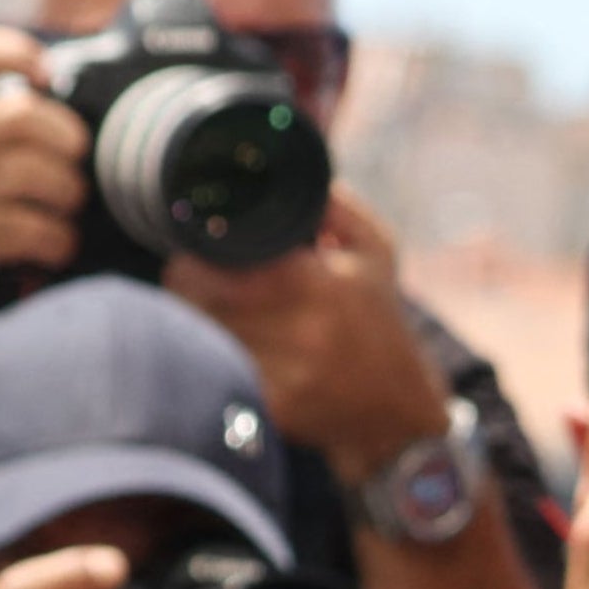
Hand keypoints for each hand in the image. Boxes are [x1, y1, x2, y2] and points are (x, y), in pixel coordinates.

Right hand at [0, 28, 84, 348]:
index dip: (13, 51)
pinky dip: (57, 240)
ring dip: (68, 197)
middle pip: (21, 115)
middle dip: (69, 143)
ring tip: (67, 214)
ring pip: (30, 171)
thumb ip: (2, 126)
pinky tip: (55, 249)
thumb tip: (90, 113)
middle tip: (76, 169)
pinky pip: (28, 226)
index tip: (49, 75)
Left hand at [168, 189, 452, 482]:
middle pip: (192, 294)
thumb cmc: (379, 323)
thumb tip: (284, 174)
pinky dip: (213, 358)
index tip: (201, 250)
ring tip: (218, 315)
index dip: (196, 251)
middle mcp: (298, 330)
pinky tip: (233, 354)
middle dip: (189, 282)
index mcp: (315, 282)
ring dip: (195, 319)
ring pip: (197, 331)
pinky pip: (216, 369)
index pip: (211, 258)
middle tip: (200, 280)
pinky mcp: (271, 408)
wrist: (399, 414)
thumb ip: (334, 206)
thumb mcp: (376, 253)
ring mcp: (283, 374)